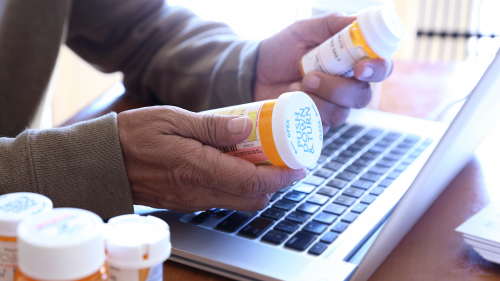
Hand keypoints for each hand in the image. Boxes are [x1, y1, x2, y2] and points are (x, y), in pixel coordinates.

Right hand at [117, 106, 305, 212]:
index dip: (282, 177)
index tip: (298, 166)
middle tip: (284, 160)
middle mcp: (198, 191)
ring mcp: (193, 200)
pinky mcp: (187, 202)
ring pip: (240, 202)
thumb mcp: (172, 118)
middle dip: (276, 183)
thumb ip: (211, 126)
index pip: (253, 183)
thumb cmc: (133, 135)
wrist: (103, 162)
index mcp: (197, 168)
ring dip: (259, 186)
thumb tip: (245, 128)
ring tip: (262, 159)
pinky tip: (236, 165)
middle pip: (253, 199)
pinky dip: (239, 187)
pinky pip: (222, 200)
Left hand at [254, 12, 392, 127]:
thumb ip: (333, 24)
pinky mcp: (313, 123)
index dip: (377, 70)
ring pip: (340, 113)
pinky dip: (304, 112)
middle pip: (362, 96)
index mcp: (351, 62)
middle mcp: (346, 87)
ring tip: (296, 85)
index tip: (361, 69)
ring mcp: (330, 107)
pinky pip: (319, 126)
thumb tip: (358, 21)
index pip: (380, 68)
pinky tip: (290, 98)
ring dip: (317, 99)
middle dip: (338, 89)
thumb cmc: (283, 49)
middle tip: (310, 77)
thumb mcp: (306, 29)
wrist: (255, 71)